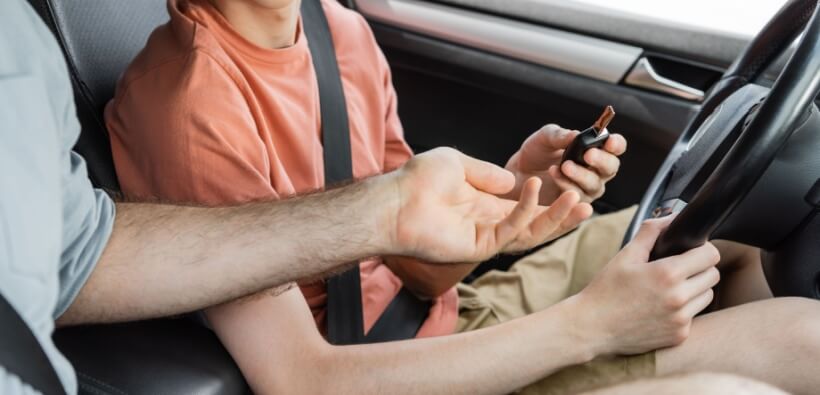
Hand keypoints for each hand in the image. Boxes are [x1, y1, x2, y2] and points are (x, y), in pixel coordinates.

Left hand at [387, 147, 591, 263]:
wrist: (395, 199)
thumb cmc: (418, 180)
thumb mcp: (459, 163)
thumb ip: (488, 172)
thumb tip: (513, 179)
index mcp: (484, 205)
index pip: (524, 207)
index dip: (548, 200)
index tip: (569, 187)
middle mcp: (487, 223)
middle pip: (533, 224)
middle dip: (561, 215)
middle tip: (586, 202)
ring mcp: (484, 237)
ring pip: (529, 233)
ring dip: (554, 219)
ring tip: (579, 202)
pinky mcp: (478, 247)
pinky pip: (511, 230)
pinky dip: (527, 211)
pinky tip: (536, 189)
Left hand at [505, 124, 626, 203]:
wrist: (517, 173)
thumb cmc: (536, 153)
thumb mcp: (545, 138)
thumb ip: (560, 135)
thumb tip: (576, 134)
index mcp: (594, 150)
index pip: (615, 147)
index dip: (616, 144)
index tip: (609, 140)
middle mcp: (595, 171)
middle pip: (611, 168)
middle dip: (601, 160)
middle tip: (587, 155)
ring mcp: (586, 189)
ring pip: (595, 185)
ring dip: (581, 175)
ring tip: (565, 165)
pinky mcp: (573, 205)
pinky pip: (578, 198)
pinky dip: (567, 185)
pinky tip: (554, 174)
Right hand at [569, 216, 720, 355]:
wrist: (592, 327)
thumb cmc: (606, 290)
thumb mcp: (625, 255)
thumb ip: (651, 232)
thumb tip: (671, 217)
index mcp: (667, 274)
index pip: (710, 255)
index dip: (703, 249)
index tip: (691, 251)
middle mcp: (678, 298)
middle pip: (713, 275)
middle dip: (700, 268)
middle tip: (680, 268)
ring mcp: (680, 320)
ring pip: (707, 296)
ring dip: (696, 289)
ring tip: (671, 288)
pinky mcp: (678, 336)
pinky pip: (694, 316)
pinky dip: (684, 310)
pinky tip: (662, 308)